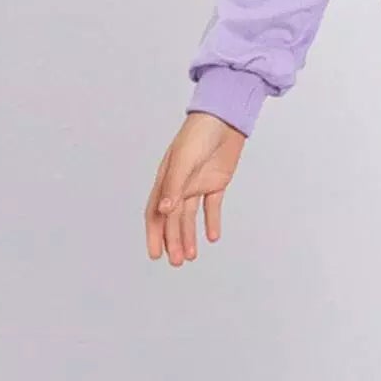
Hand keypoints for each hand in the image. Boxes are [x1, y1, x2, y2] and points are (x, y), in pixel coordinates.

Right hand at [144, 112, 247, 264]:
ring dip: (189, 236)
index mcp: (165, 179)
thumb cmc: (199, 133)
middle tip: (177, 262)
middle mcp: (179, 184)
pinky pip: (212, 206)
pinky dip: (211, 221)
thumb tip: (164, 212)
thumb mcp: (184, 160)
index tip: (155, 255)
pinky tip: (212, 237)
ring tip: (190, 256)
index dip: (154, 234)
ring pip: (190, 216)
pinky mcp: (216, 181)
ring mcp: (197, 183)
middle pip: (173, 219)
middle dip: (173, 241)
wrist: (226, 117)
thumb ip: (174, 186)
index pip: (156, 212)